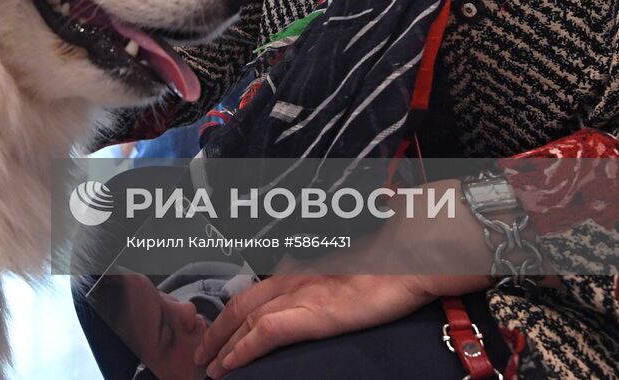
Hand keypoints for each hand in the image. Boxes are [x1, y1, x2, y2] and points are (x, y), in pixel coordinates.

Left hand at [196, 181, 492, 375]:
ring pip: (245, 321)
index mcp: (303, 266)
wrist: (418, 250)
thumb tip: (332, 291)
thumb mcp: (356, 266)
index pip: (257, 290)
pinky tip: (229, 366)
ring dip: (221, 346)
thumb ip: (333, 277)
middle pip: (241, 305)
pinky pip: (265, 334)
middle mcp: (295, 277)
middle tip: (200, 354)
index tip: (220, 330)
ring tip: (207, 367)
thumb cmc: (398, 255)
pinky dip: (242, 351)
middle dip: (216, 331)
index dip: (234, 312)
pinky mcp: (313, 313)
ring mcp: (302, 294)